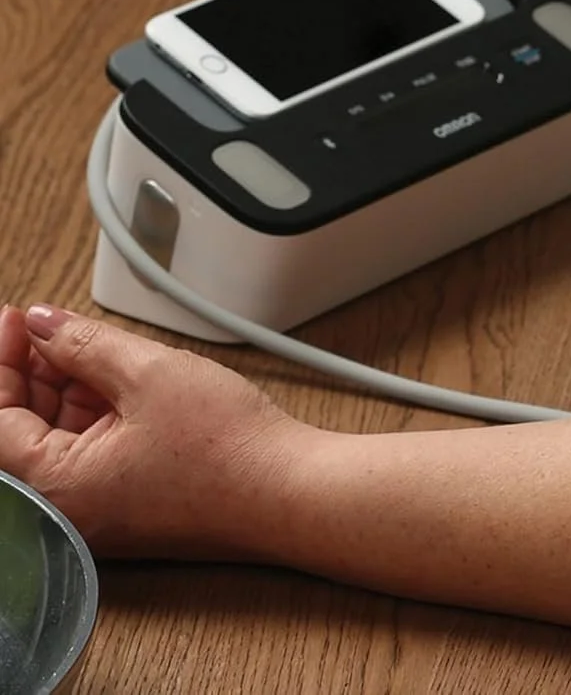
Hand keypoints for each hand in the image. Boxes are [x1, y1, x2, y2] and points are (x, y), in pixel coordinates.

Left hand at [0, 304, 305, 556]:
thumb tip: (43, 325)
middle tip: (45, 325)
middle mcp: (64, 510)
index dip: (1, 360)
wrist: (285, 490)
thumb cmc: (227, 448)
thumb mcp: (149, 373)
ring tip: (89, 345)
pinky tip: (112, 376)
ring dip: (62, 389)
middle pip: (19, 431)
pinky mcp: (125, 503)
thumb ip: (84, 344)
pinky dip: (91, 412)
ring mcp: (96, 510)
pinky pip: (87, 452)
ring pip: (55, 439)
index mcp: (55, 488)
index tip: (17, 319)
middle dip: (29, 373)